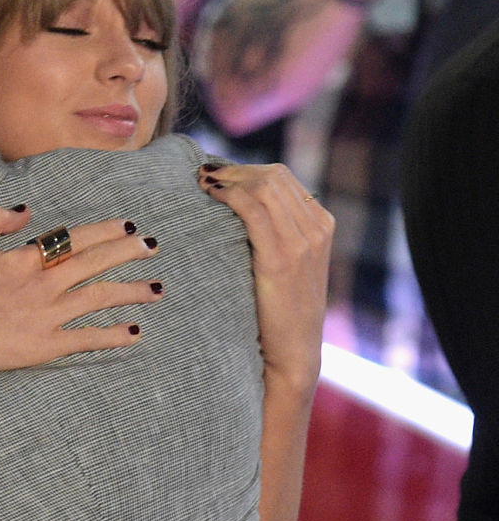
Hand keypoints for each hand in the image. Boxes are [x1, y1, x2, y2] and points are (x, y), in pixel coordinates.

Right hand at [0, 206, 163, 373]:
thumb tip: (27, 210)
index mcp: (25, 258)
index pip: (75, 239)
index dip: (105, 231)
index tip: (128, 225)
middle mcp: (43, 283)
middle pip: (96, 262)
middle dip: (128, 252)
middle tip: (152, 246)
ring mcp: (46, 316)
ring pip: (99, 298)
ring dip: (132, 292)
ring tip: (158, 289)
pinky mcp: (42, 347)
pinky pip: (86, 339)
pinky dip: (113, 335)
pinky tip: (135, 332)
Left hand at [198, 163, 331, 387]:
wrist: (293, 351)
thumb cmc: (279, 308)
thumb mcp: (286, 263)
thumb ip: (275, 231)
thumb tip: (237, 202)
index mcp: (321, 224)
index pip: (280, 176)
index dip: (243, 169)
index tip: (214, 174)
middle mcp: (317, 228)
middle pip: (271, 175)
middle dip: (232, 170)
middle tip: (201, 174)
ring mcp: (303, 242)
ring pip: (262, 186)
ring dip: (226, 179)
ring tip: (200, 182)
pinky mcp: (282, 258)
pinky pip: (252, 209)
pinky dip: (228, 194)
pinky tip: (209, 195)